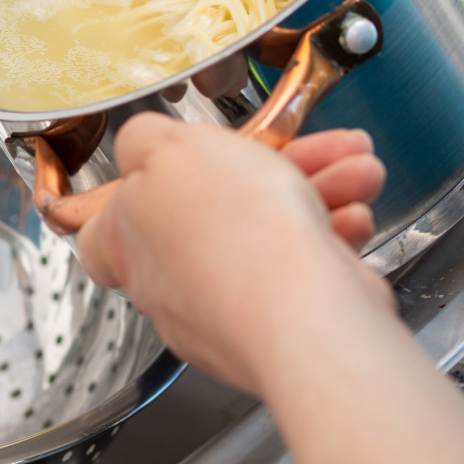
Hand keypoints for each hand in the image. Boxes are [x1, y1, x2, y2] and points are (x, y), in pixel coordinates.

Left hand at [75, 113, 390, 394]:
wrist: (306, 314)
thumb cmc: (234, 237)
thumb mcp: (169, 147)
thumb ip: (143, 139)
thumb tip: (138, 144)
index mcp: (128, 243)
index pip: (108, 225)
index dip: (137, 191)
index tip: (165, 169)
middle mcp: (169, 284)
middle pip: (210, 209)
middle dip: (267, 168)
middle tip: (302, 148)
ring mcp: (226, 309)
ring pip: (267, 233)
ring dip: (316, 192)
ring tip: (355, 170)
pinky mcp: (280, 324)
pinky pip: (303, 268)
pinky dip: (330, 235)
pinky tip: (353, 214)